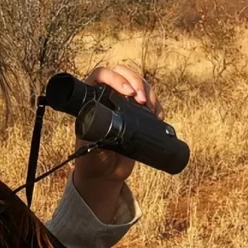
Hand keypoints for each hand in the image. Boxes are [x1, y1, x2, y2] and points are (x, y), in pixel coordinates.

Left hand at [71, 64, 162, 221]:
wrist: (106, 175)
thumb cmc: (93, 162)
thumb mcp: (92, 150)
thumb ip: (95, 138)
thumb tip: (104, 125)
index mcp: (90, 100)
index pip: (100, 75)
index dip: (115, 78)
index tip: (128, 93)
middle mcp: (106, 96)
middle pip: (122, 73)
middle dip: (136, 82)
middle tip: (142, 100)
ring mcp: (123, 102)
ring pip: (138, 82)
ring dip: (148, 91)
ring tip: (151, 109)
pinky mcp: (137, 112)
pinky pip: (149, 98)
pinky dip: (156, 104)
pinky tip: (157, 115)